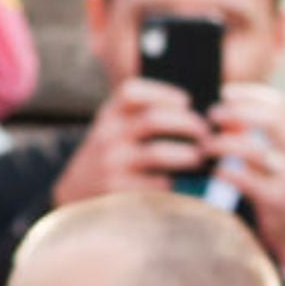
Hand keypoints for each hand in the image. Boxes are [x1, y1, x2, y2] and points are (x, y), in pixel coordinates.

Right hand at [52, 80, 213, 206]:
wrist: (77, 193)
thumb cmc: (114, 156)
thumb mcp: (117, 130)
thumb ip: (144, 117)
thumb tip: (199, 115)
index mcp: (110, 115)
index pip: (131, 92)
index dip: (163, 93)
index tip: (186, 101)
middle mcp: (108, 135)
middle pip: (154, 120)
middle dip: (189, 125)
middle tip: (207, 134)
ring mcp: (112, 163)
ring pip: (159, 153)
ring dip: (190, 155)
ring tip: (203, 158)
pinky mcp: (119, 190)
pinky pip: (160, 185)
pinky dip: (181, 182)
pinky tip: (194, 183)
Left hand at [206, 84, 284, 266]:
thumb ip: (266, 136)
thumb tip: (225, 112)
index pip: (281, 104)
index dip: (251, 94)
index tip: (225, 93)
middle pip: (271, 119)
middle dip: (236, 112)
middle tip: (211, 115)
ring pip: (254, 149)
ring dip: (223, 143)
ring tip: (206, 146)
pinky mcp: (279, 199)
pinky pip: (244, 178)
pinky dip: (225, 171)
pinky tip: (215, 171)